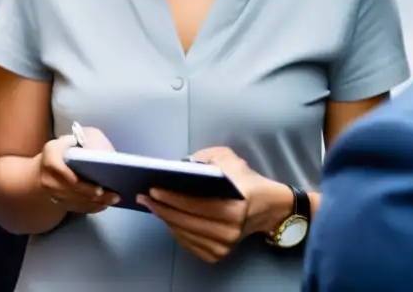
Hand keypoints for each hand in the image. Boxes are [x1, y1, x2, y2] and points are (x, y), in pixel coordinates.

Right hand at [38, 127, 119, 214]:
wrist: (44, 168)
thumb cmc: (62, 151)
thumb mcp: (69, 141)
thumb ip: (81, 143)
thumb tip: (99, 152)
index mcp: (50, 159)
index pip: (66, 173)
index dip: (82, 183)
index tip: (100, 188)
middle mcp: (48, 179)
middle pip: (75, 190)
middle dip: (95, 195)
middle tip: (114, 195)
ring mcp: (52, 194)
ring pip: (77, 201)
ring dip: (96, 202)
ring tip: (113, 200)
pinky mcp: (58, 203)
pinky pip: (76, 208)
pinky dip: (91, 207)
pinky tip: (103, 205)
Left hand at [138, 146, 292, 263]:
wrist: (267, 207)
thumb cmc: (246, 180)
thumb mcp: (228, 158)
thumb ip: (204, 158)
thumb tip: (178, 166)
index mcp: (235, 208)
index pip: (196, 204)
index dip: (172, 198)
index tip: (153, 189)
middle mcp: (230, 231)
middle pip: (186, 221)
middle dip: (162, 208)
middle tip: (144, 196)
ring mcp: (225, 247)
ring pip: (185, 234)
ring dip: (165, 219)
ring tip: (151, 204)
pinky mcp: (219, 255)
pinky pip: (189, 244)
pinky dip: (175, 231)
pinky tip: (166, 217)